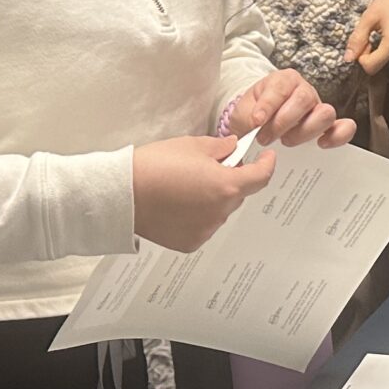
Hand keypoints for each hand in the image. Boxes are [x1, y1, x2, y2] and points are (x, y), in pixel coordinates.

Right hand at [131, 136, 274, 250]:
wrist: (122, 193)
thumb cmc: (153, 168)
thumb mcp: (192, 146)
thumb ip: (220, 147)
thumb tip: (232, 147)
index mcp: (226, 186)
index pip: (261, 176)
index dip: (266, 164)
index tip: (266, 158)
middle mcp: (220, 212)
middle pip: (238, 193)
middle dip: (230, 179)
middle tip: (210, 167)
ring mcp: (206, 229)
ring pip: (220, 211)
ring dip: (214, 199)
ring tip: (186, 186)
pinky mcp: (190, 242)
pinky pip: (204, 226)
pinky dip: (199, 215)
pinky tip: (179, 204)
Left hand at [228, 68, 356, 149]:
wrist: (258, 126)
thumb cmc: (253, 115)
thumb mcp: (243, 112)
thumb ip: (246, 117)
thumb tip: (256, 125)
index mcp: (283, 80)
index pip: (280, 87)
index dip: (269, 105)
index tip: (257, 121)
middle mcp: (304, 91)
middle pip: (305, 99)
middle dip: (283, 121)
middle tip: (266, 137)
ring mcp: (318, 108)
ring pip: (325, 113)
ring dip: (305, 131)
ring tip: (286, 141)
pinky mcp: (327, 126)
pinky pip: (344, 127)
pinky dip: (338, 136)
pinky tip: (321, 145)